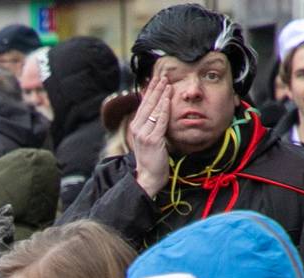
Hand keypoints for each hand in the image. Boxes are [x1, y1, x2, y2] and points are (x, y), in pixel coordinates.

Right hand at [129, 80, 172, 196]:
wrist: (148, 176)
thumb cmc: (151, 159)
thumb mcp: (150, 139)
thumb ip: (152, 126)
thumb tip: (159, 112)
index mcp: (136, 126)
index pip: (143, 105)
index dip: (150, 91)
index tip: (156, 79)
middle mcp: (137, 128)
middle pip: (147, 104)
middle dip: (156, 89)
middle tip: (163, 76)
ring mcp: (144, 134)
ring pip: (154, 110)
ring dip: (161, 95)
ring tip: (167, 83)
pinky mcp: (152, 139)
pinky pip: (160, 121)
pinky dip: (164, 109)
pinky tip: (168, 99)